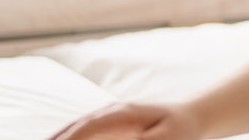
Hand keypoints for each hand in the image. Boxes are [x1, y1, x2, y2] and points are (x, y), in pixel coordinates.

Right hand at [48, 102, 202, 139]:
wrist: (190, 117)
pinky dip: (69, 138)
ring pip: (77, 129)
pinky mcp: (108, 127)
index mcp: (125, 113)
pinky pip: (84, 132)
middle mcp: (112, 112)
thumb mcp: (166, 136)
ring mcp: (108, 118)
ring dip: (58, 139)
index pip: (90, 126)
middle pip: (78, 127)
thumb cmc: (180, 128)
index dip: (72, 138)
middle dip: (58, 139)